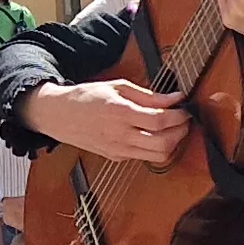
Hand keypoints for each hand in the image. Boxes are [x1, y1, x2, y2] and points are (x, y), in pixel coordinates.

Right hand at [27, 78, 190, 165]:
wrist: (59, 115)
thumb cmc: (86, 98)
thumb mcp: (118, 87)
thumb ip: (148, 95)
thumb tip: (174, 98)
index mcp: (120, 113)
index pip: (159, 120)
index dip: (179, 115)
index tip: (185, 108)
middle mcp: (120, 135)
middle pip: (163, 143)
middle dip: (181, 132)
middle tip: (184, 120)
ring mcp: (119, 150)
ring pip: (158, 156)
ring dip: (172, 143)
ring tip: (173, 129)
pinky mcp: (117, 158)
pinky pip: (145, 157)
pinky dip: (156, 148)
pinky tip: (155, 135)